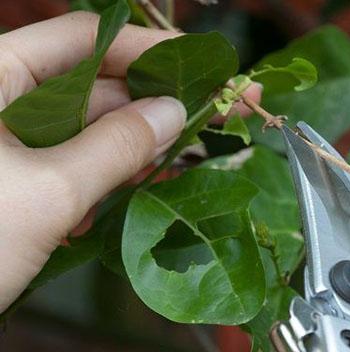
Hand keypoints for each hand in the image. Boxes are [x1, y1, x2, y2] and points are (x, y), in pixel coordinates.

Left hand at [0, 11, 260, 312]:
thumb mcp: (47, 193)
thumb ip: (115, 148)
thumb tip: (175, 113)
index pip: (81, 39)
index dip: (145, 49)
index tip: (198, 67)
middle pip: (89, 86)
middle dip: (149, 104)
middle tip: (208, 117)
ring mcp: (5, 144)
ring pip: (83, 130)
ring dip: (132, 146)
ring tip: (182, 159)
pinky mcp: (13, 181)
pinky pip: (69, 163)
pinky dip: (104, 176)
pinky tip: (135, 192)